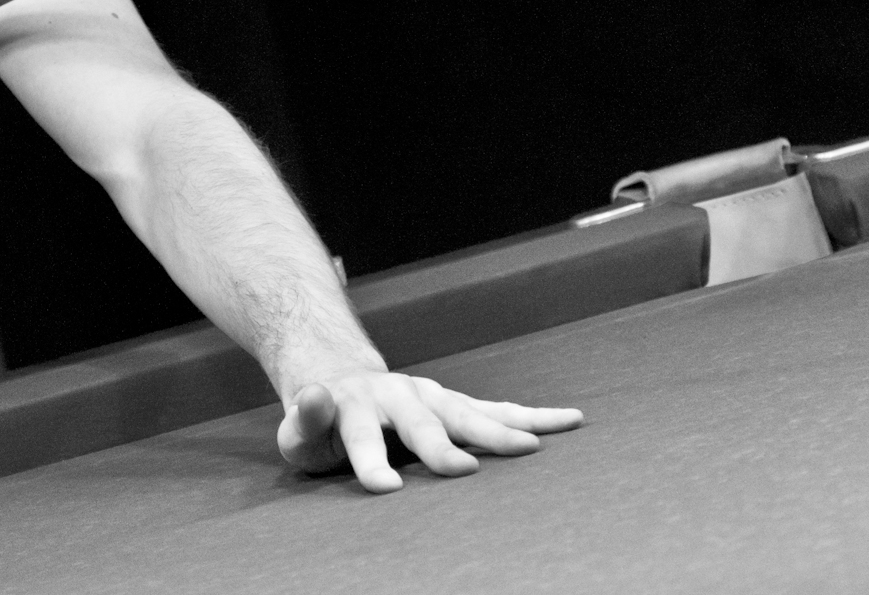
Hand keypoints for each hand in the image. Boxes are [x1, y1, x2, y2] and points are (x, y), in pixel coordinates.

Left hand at [277, 371, 582, 491]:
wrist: (341, 380)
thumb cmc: (320, 425)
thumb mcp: (298, 431)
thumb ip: (304, 421)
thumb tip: (312, 396)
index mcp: (355, 406)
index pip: (361, 436)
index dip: (372, 462)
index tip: (386, 488)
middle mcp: (398, 396)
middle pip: (420, 423)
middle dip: (442, 447)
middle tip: (463, 469)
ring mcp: (430, 397)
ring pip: (467, 413)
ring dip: (497, 429)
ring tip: (532, 447)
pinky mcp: (454, 404)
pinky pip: (497, 410)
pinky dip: (532, 416)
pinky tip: (569, 420)